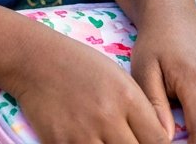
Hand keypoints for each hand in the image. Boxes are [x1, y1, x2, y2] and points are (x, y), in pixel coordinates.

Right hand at [11, 23, 170, 143]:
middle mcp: (107, 117)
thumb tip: (159, 142)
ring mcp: (83, 133)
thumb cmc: (81, 66)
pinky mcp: (60, 143)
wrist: (35, 60)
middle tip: (128, 142)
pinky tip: (90, 143)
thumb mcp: (118, 77)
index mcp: (126, 97)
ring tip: (110, 143)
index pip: (158, 141)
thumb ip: (141, 110)